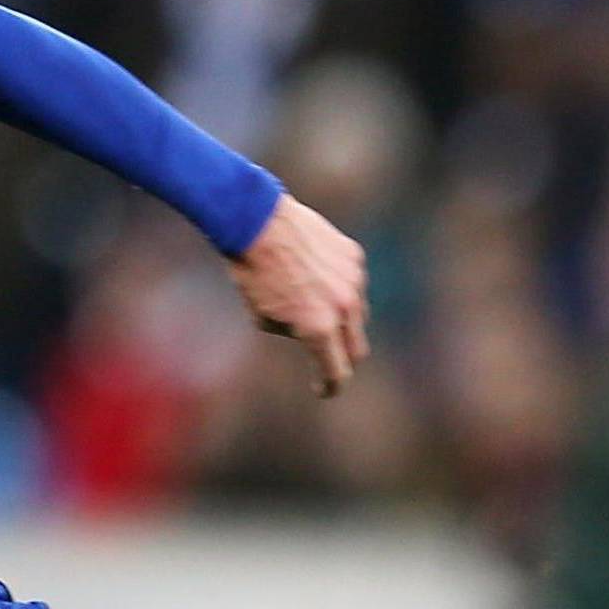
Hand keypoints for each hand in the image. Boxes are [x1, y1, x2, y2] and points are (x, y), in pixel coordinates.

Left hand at [229, 193, 369, 396]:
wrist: (255, 220)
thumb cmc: (251, 272)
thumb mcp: (263, 318)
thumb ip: (294, 332)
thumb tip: (308, 333)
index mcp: (319, 329)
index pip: (336, 373)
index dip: (329, 386)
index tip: (323, 389)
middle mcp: (343, 308)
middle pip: (356, 349)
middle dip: (341, 357)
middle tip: (326, 356)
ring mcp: (353, 281)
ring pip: (357, 314)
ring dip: (341, 319)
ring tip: (313, 303)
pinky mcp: (354, 257)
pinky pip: (353, 282)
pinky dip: (339, 287)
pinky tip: (315, 274)